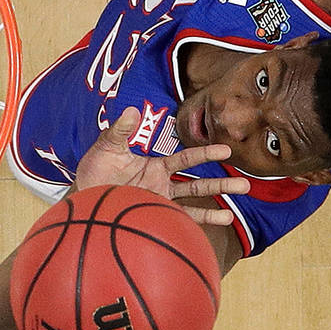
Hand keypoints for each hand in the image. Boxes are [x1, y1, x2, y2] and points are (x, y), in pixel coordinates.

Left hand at [72, 107, 250, 224]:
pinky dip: (201, 220)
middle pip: (198, 181)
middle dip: (221, 182)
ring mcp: (161, 200)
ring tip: (239, 203)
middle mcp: (163, 182)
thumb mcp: (107, 147)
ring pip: (194, 201)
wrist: (83, 197)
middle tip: (247, 182)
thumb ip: (121, 130)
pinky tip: (222, 220)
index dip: (205, 154)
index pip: (186, 158)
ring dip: (217, 202)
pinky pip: (181, 219)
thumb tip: (132, 110)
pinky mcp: (156, 215)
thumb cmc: (94, 170)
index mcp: (155, 164)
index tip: (225, 150)